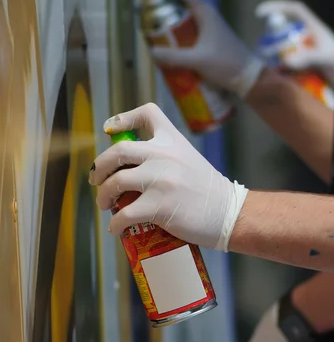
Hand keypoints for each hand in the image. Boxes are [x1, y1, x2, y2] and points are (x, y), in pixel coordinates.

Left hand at [89, 103, 247, 250]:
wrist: (229, 213)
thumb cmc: (208, 191)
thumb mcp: (188, 159)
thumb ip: (165, 157)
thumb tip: (130, 169)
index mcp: (173, 140)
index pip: (147, 113)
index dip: (123, 118)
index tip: (110, 130)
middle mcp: (165, 155)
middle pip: (118, 151)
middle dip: (99, 167)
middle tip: (96, 179)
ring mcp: (161, 180)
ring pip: (116, 182)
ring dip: (103, 196)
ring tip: (104, 204)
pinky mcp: (160, 206)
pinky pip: (125, 214)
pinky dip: (115, 223)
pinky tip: (116, 227)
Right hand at [142, 0, 264, 97]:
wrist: (248, 78)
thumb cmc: (227, 65)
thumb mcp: (199, 61)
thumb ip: (175, 57)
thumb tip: (153, 52)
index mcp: (205, 13)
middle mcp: (207, 17)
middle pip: (179, 6)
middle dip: (161, 11)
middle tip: (145, 19)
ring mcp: (209, 30)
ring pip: (183, 23)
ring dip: (168, 28)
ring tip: (153, 38)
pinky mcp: (209, 42)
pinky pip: (188, 36)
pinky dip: (177, 40)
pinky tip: (169, 54)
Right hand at [256, 0, 333, 87]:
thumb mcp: (326, 57)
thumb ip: (308, 57)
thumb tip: (286, 60)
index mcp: (313, 28)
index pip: (294, 10)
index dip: (277, 7)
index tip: (260, 13)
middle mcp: (307, 38)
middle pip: (284, 33)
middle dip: (272, 41)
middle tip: (264, 52)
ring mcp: (304, 53)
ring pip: (283, 52)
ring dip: (275, 59)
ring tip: (270, 68)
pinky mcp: (303, 67)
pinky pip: (287, 67)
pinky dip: (281, 72)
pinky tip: (278, 78)